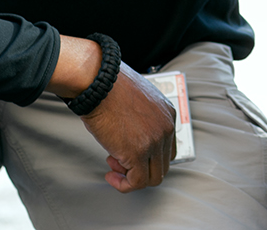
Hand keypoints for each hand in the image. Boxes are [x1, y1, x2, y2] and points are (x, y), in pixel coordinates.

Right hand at [77, 63, 176, 192]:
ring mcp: (154, 142)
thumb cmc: (110, 86)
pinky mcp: (138, 153)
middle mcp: (166, 128)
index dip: (148, 156)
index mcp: (168, 114)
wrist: (98, 82)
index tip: (129, 152)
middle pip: (163, 164)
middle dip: (140, 167)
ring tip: (113, 166)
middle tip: (118, 160)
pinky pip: (137, 182)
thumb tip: (134, 136)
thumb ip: (143, 118)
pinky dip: (124, 185)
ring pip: (153, 177)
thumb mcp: (137, 99)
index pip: (168, 148)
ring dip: (132, 178)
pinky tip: (111, 175)